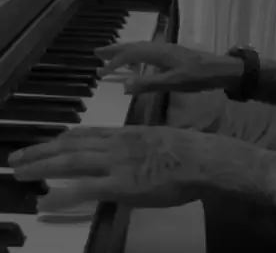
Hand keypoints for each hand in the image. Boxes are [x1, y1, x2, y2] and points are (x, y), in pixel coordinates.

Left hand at [8, 125, 207, 211]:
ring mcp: (116, 163)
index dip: (62, 139)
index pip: (85, 134)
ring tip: (20, 172)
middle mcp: (115, 144)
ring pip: (71, 162)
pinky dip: (65, 193)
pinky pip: (87, 188)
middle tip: (17, 158)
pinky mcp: (121, 184)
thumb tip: (129, 155)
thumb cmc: (187, 151)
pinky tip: (48, 198)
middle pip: (70, 145)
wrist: (201, 158)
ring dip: (43, 166)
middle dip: (41, 151)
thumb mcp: (157, 140)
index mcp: (124, 133)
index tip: (47, 142)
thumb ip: (138, 146)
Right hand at [95, 39, 242, 94]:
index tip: (100, 72)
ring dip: (125, 51)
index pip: (131, 54)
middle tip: (96, 52)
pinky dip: (136, 54)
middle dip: (115, 49)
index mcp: (159, 52)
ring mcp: (167, 50)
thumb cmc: (199, 77)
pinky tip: (137, 62)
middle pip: (133, 45)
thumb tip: (124, 86)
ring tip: (111, 56)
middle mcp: (161, 47)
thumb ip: (150, 84)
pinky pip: (148, 51)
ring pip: (141, 47)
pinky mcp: (173, 54)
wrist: (222, 69)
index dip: (114, 62)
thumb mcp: (174, 83)